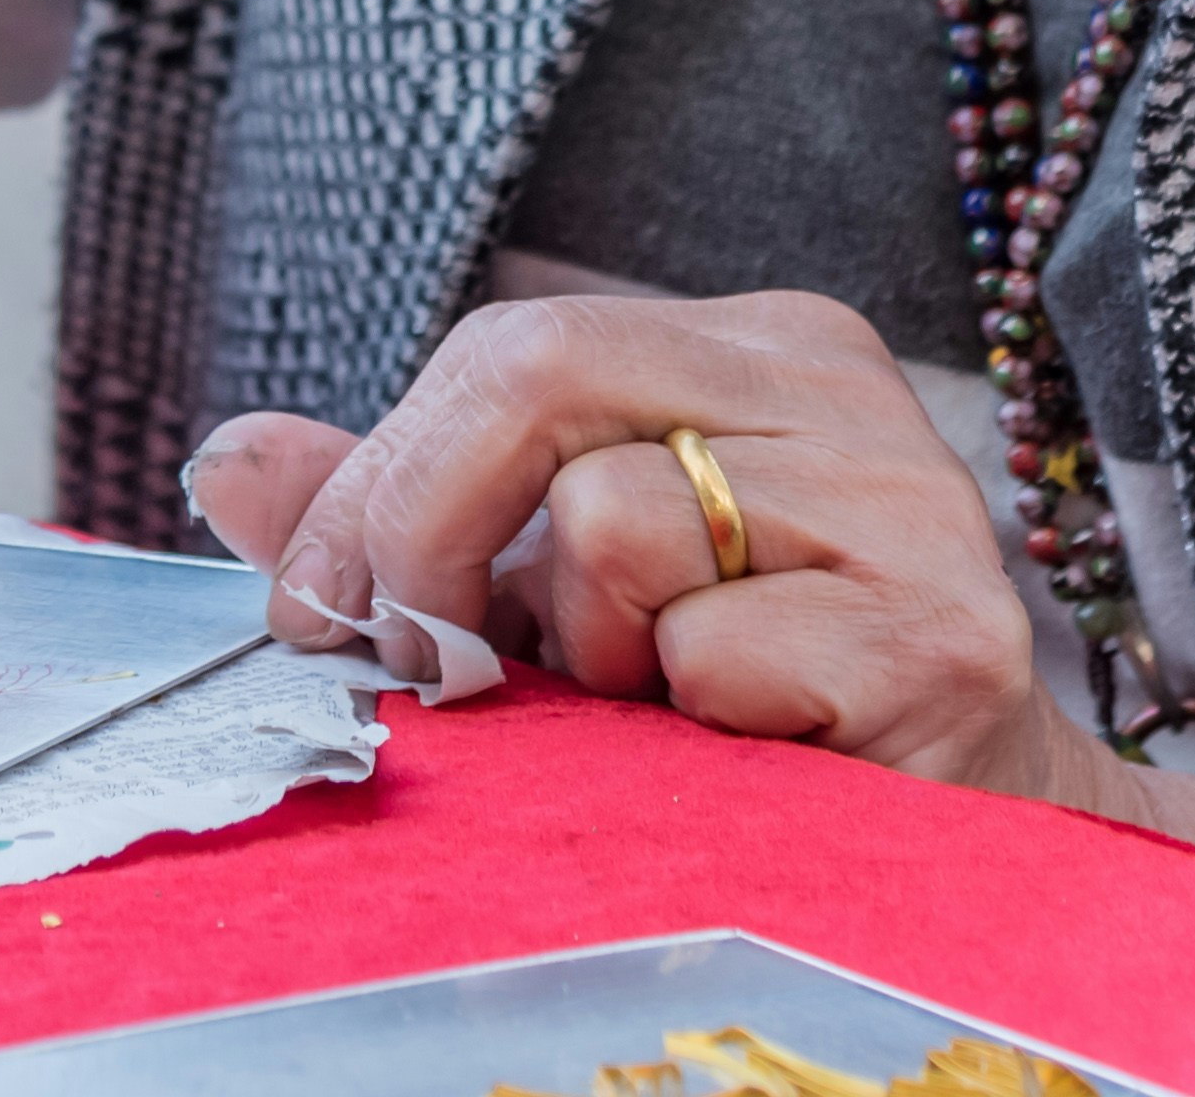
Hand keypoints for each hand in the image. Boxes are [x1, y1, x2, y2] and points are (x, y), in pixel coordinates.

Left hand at [176, 287, 1194, 875]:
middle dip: (429, 528)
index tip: (316, 609)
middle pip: (543, 376)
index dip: (383, 478)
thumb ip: (407, 517)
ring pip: (616, 521)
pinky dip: (690, 729)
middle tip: (417, 659)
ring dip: (593, 655)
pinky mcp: (945, 643)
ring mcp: (910, 507)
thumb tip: (226, 457)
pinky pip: (713, 658)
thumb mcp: (559, 598)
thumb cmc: (744, 711)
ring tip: (660, 706)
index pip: (515, 342)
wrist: (967, 853)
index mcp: (758, 349)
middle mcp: (843, 391)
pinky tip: (751, 753)